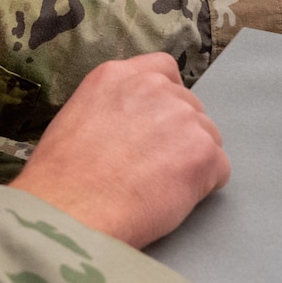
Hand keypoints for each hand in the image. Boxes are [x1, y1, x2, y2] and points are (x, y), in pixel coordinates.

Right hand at [10, 53, 229, 248]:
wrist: (70, 213)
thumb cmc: (61, 180)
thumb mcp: (76, 118)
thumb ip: (113, 106)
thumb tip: (132, 124)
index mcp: (118, 75)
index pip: (163, 69)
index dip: (166, 98)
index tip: (157, 122)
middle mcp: (153, 87)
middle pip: (189, 106)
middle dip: (178, 134)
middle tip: (153, 167)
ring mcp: (182, 117)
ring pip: (208, 136)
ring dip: (192, 160)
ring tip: (158, 187)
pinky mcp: (203, 152)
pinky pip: (219, 169)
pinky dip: (203, 186)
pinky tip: (172, 200)